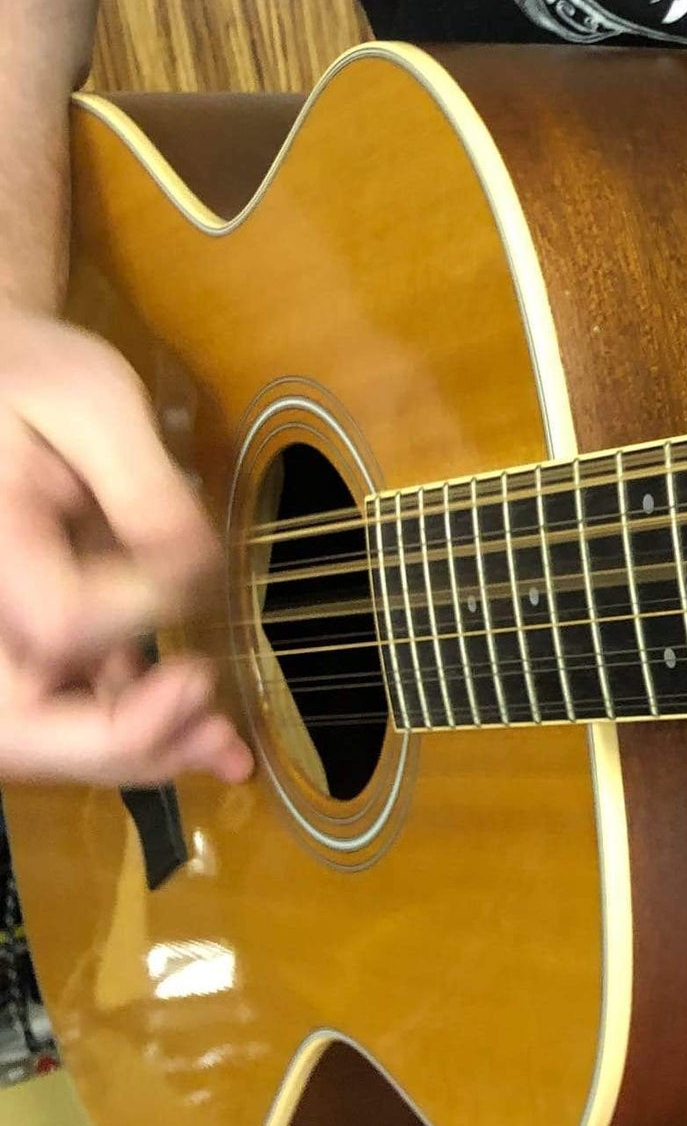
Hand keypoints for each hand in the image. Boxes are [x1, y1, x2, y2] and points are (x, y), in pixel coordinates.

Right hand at [0, 308, 250, 785]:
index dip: (134, 614)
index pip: (55, 623)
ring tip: (226, 748)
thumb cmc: (32, 376)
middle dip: (124, 740)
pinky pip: (61, 708)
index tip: (188, 570)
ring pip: (40, 736)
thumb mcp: (94, 399)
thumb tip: (196, 568)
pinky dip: (129, 729)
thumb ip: (145, 488)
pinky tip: (203, 732)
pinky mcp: (25, 641)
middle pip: (19, 726)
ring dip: (137, 748)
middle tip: (215, 724)